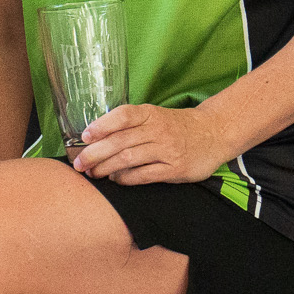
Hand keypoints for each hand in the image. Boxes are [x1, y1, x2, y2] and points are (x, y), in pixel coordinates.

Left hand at [71, 101, 239, 186]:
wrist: (214, 133)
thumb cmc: (177, 126)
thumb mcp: (156, 116)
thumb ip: (131, 124)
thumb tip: (96, 137)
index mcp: (151, 114)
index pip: (123, 116)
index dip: (101, 125)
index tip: (84, 136)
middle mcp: (158, 130)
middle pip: (120, 141)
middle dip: (95, 154)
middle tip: (80, 164)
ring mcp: (167, 150)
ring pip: (128, 159)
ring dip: (106, 168)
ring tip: (93, 173)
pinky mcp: (176, 169)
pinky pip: (144, 175)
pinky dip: (125, 179)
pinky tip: (116, 180)